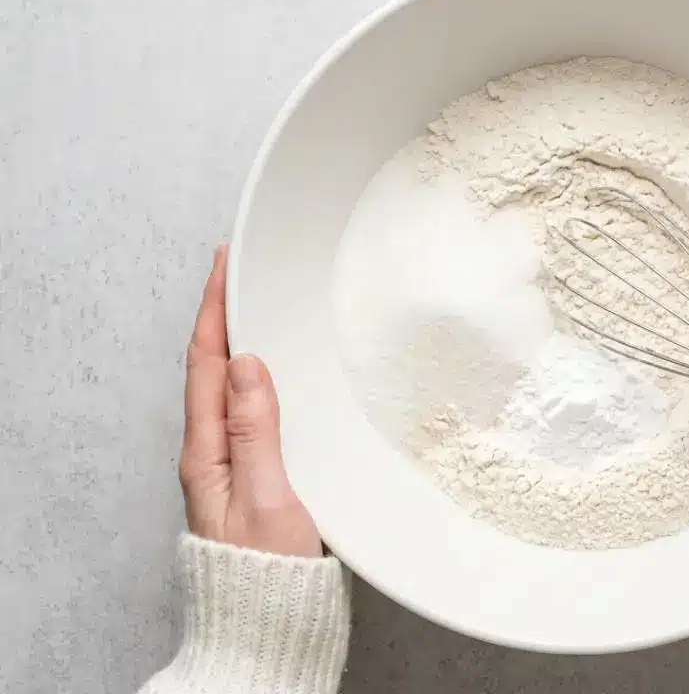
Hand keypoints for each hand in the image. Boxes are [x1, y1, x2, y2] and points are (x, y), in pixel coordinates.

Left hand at [179, 246, 321, 557]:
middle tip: (238, 270)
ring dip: (240, 342)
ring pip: (231, 388)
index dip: (214, 310)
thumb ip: (256, 432)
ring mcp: (231, 467)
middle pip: (213, 369)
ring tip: (256, 306)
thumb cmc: (269, 575)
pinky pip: (250, 411)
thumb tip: (248, 364)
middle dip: (223, 315)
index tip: (224, 263)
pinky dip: (259, 377)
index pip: (207, 364)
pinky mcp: (255, 478)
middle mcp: (212, 455)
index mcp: (208, 453)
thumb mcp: (267, 499)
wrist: (270, 627)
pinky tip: (278, 373)